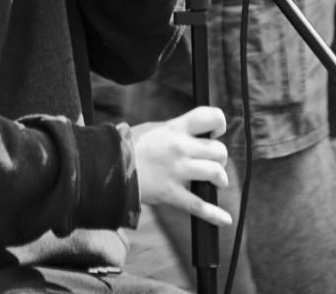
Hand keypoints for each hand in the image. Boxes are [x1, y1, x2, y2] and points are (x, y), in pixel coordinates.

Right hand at [129, 106, 231, 227]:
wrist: (110, 165)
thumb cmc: (132, 145)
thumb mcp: (155, 129)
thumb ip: (177, 130)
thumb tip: (197, 133)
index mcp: (175, 128)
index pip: (209, 117)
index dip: (219, 123)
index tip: (217, 131)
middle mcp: (180, 147)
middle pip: (219, 150)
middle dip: (220, 157)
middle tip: (213, 160)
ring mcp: (177, 171)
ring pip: (216, 174)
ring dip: (220, 179)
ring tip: (216, 181)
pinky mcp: (172, 193)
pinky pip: (199, 206)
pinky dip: (215, 215)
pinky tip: (225, 219)